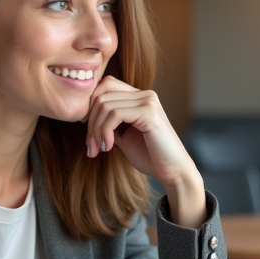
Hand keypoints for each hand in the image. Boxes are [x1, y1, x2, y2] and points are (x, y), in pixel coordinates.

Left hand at [83, 76, 205, 226]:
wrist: (173, 172)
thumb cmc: (150, 156)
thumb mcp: (124, 137)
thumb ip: (110, 124)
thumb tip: (86, 118)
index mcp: (139, 97)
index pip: (105, 85)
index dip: (90, 106)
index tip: (88, 131)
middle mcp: (145, 95)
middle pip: (101, 94)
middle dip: (90, 122)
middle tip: (90, 146)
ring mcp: (148, 102)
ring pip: (104, 104)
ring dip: (95, 130)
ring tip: (96, 149)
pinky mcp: (149, 113)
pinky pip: (114, 115)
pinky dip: (105, 132)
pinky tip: (108, 147)